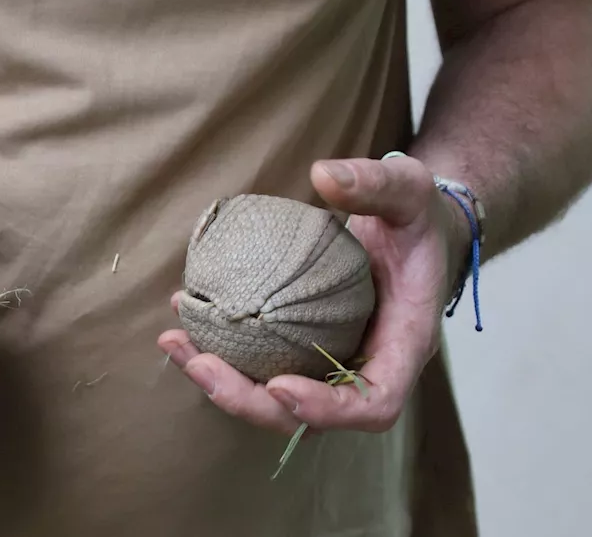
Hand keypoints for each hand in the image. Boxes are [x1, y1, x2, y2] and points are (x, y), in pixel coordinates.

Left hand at [158, 154, 469, 436]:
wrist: (414, 229)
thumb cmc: (417, 216)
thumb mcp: (410, 189)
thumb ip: (376, 182)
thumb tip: (323, 175)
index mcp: (403, 344)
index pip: (374, 402)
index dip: (326, 408)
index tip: (278, 386)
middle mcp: (367, 365)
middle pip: (310, 416)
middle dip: (248, 401)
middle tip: (198, 363)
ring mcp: (333, 361)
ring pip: (276, 398)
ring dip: (222, 380)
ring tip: (174, 342)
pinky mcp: (304, 347)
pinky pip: (262, 365)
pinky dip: (222, 352)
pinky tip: (182, 317)